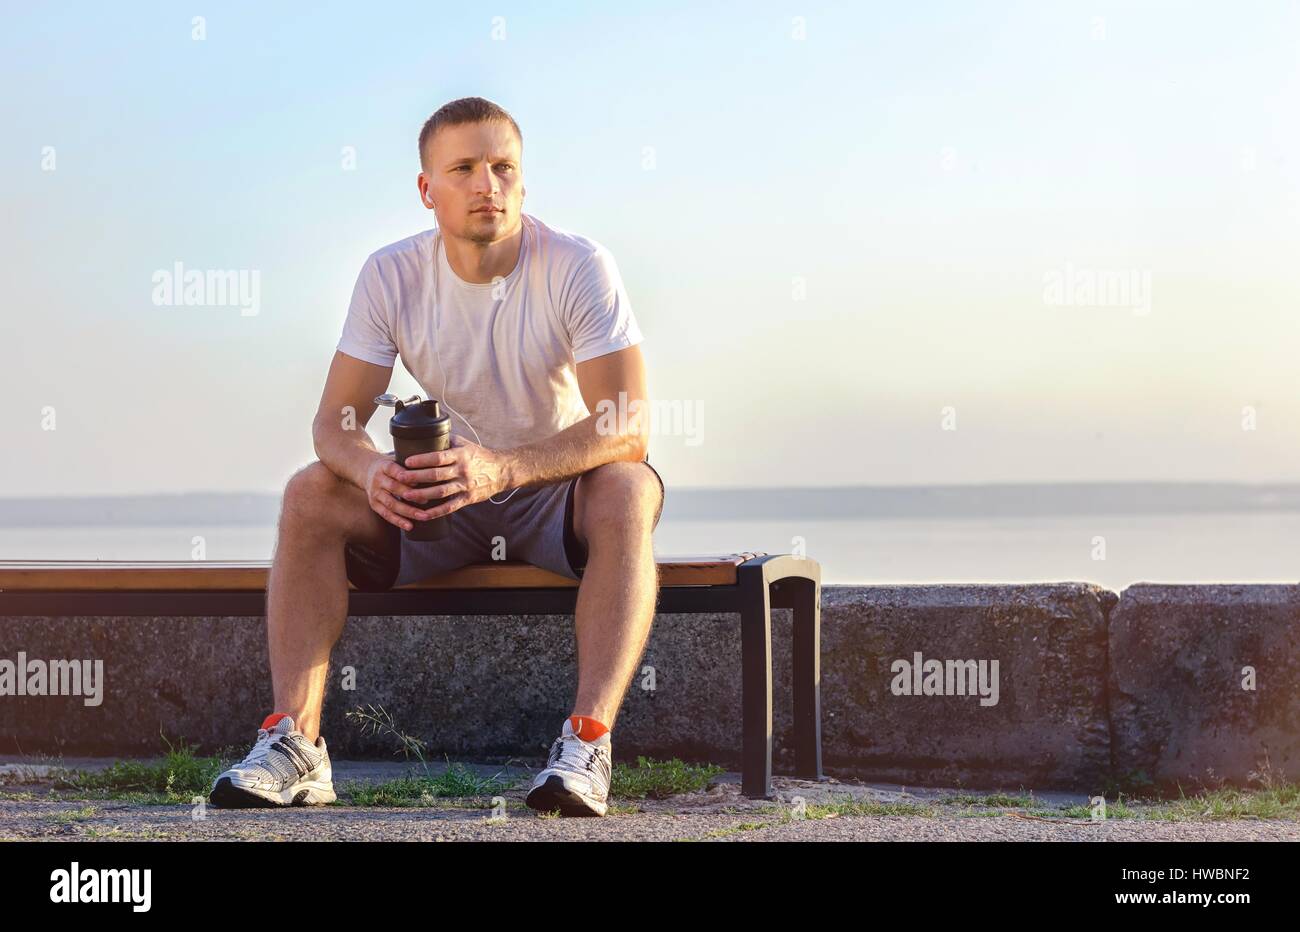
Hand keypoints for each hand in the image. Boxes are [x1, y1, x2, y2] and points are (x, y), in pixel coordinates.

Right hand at [363, 452, 434, 531]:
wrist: (365, 470)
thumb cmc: (391, 466)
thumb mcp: (397, 459)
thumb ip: (413, 464)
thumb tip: (438, 468)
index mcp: (384, 466)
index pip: (395, 470)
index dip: (407, 477)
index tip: (420, 482)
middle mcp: (377, 479)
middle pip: (394, 488)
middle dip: (411, 495)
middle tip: (427, 500)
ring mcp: (374, 493)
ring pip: (391, 504)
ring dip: (408, 511)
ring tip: (423, 516)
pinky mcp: (374, 504)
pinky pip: (386, 514)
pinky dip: (398, 521)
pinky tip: (410, 526)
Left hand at [392, 434, 512, 519]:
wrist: (502, 471)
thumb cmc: (480, 456)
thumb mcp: (466, 444)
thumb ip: (447, 440)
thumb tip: (427, 433)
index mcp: (460, 455)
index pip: (438, 457)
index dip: (421, 460)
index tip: (407, 461)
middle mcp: (462, 470)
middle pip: (435, 475)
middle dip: (416, 477)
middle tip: (400, 478)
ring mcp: (465, 486)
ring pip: (440, 492)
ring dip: (422, 495)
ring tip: (406, 495)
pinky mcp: (468, 498)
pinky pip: (450, 507)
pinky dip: (435, 512)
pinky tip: (423, 515)